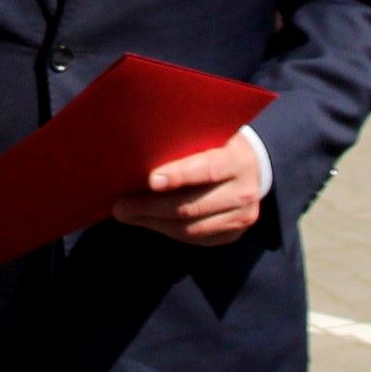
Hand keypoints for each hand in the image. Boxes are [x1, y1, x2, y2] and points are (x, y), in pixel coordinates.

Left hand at [111, 131, 262, 245]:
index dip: (179, 176)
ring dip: (153, 222)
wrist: (250, 166)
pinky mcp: (233, 233)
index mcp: (237, 160)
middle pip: (193, 206)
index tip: (150, 180)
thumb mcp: (207, 133)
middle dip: (151, 207)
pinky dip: (166, 230)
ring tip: (125, 214)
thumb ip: (182, 139)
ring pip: (191, 228)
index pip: (207, 169)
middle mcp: (244, 191)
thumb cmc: (214, 143)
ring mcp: (242, 216)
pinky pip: (195, 238)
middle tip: (120, 205)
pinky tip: (145, 220)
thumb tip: (137, 147)